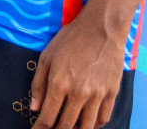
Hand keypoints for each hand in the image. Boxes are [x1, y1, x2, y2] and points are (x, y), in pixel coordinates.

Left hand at [30, 8, 126, 127]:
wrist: (101, 28)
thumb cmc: (70, 39)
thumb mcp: (46, 57)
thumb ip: (39, 85)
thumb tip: (35, 108)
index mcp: (59, 84)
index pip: (48, 118)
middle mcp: (79, 93)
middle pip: (66, 126)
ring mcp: (97, 95)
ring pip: (86, 126)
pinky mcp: (112, 93)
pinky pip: (103, 118)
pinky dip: (95, 125)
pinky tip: (88, 124)